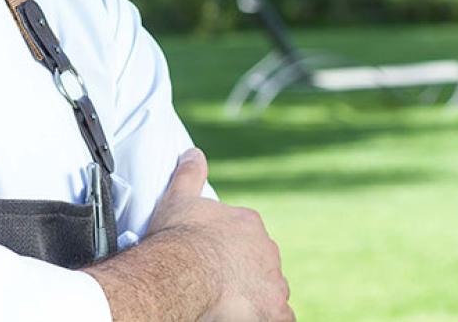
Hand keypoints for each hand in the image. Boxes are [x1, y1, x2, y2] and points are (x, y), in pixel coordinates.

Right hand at [147, 149, 293, 321]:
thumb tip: (194, 152)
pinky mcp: (274, 310)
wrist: (184, 272)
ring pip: (270, 288)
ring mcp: (273, 282)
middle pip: (259, 261)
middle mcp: (267, 250)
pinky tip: (249, 314)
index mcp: (248, 223)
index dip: (227, 245)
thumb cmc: (179, 236)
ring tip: (228, 301)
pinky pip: (279, 316)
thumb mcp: (178, 198)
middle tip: (216, 279)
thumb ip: (189, 174)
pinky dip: (267, 316)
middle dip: (243, 269)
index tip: (210, 253)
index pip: (245, 234)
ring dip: (256, 293)